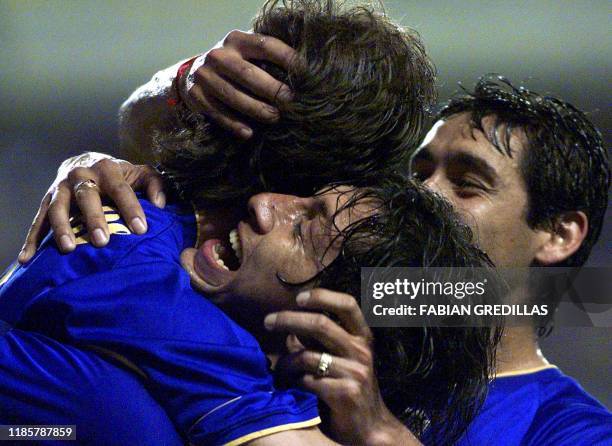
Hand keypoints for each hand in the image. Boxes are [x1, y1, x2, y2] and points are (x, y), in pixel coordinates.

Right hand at [18, 153, 164, 262]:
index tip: (141, 230)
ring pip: (57, 207)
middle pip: (86, 196)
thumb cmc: (120, 175)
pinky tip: (28, 258)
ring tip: (68, 248)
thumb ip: (154, 184)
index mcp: (107, 168)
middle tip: (102, 241)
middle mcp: (81, 176)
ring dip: (61, 227)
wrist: (86, 162)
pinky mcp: (47, 200)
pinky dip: (31, 240)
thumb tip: (160, 204)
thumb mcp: (141, 173)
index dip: (131, 209)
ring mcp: (60, 188)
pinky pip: (37, 221)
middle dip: (93, 218)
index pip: (121, 189)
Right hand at [181, 30, 295, 138]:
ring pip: (233, 96)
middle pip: (247, 74)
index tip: (304, 73)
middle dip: (271, 89)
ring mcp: (204, 75)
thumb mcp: (247, 53)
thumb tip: (304, 74)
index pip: (265, 45)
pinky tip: (249, 133)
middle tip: (289, 101)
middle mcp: (218, 55)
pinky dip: (234, 124)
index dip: (286, 58)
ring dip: (256, 109)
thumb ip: (268, 58)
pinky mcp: (196, 95)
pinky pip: (217, 113)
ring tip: (274, 118)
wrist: (194, 72)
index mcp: (236, 40)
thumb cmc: (235, 64)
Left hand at [264, 289, 419, 445]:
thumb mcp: (340, 360)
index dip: (322, 297)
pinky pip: (307, 381)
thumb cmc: (348, 388)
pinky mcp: (346, 393)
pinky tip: (290, 387)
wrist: (369, 428)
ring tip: (278, 371)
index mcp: (362, 338)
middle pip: (320, 324)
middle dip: (288, 319)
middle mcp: (362, 351)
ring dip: (286, 363)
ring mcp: (356, 372)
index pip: (347, 304)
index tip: (298, 298)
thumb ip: (319, 343)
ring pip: (307, 356)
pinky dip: (293, 383)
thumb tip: (288, 329)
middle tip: (268, 321)